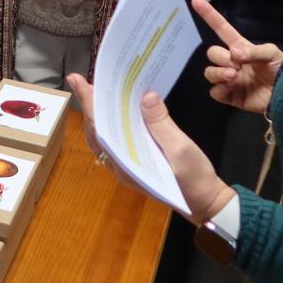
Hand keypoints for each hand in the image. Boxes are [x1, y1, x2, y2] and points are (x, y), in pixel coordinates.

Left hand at [66, 74, 235, 223]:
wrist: (206, 202)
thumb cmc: (193, 178)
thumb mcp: (180, 148)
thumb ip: (160, 123)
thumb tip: (145, 96)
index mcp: (125, 164)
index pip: (100, 128)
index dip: (89, 102)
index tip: (76, 80)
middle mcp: (119, 166)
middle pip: (96, 132)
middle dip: (89, 105)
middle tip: (81, 80)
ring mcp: (126, 165)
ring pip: (104, 137)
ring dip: (99, 114)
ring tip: (96, 90)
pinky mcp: (135, 163)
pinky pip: (117, 140)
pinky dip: (113, 122)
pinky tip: (119, 110)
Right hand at [194, 0, 282, 113]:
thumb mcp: (273, 54)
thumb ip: (254, 51)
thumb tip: (233, 54)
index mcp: (241, 47)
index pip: (221, 28)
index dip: (209, 15)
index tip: (196, 0)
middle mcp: (232, 62)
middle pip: (212, 53)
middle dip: (221, 57)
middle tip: (237, 65)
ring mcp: (229, 79)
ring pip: (209, 72)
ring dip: (218, 72)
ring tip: (234, 76)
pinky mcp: (230, 96)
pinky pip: (215, 92)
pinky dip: (220, 89)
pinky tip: (230, 88)